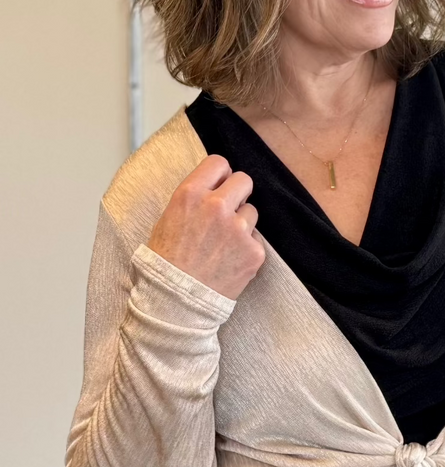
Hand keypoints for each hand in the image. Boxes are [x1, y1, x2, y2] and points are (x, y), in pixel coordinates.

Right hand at [147, 155, 265, 300]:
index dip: (221, 175)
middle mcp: (216, 206)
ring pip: (252, 211)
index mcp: (190, 194)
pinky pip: (256, 239)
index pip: (219, 163)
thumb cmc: (165, 263)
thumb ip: (192, 200)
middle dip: (238, 194)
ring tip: (224, 244)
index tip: (220, 185)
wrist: (175, 302)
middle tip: (229, 211)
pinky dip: (247, 249)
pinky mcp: (254, 251)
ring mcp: (238, 229)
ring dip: (242, 223)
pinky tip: (230, 261)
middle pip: (244, 180)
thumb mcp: (167, 220)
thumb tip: (212, 187)